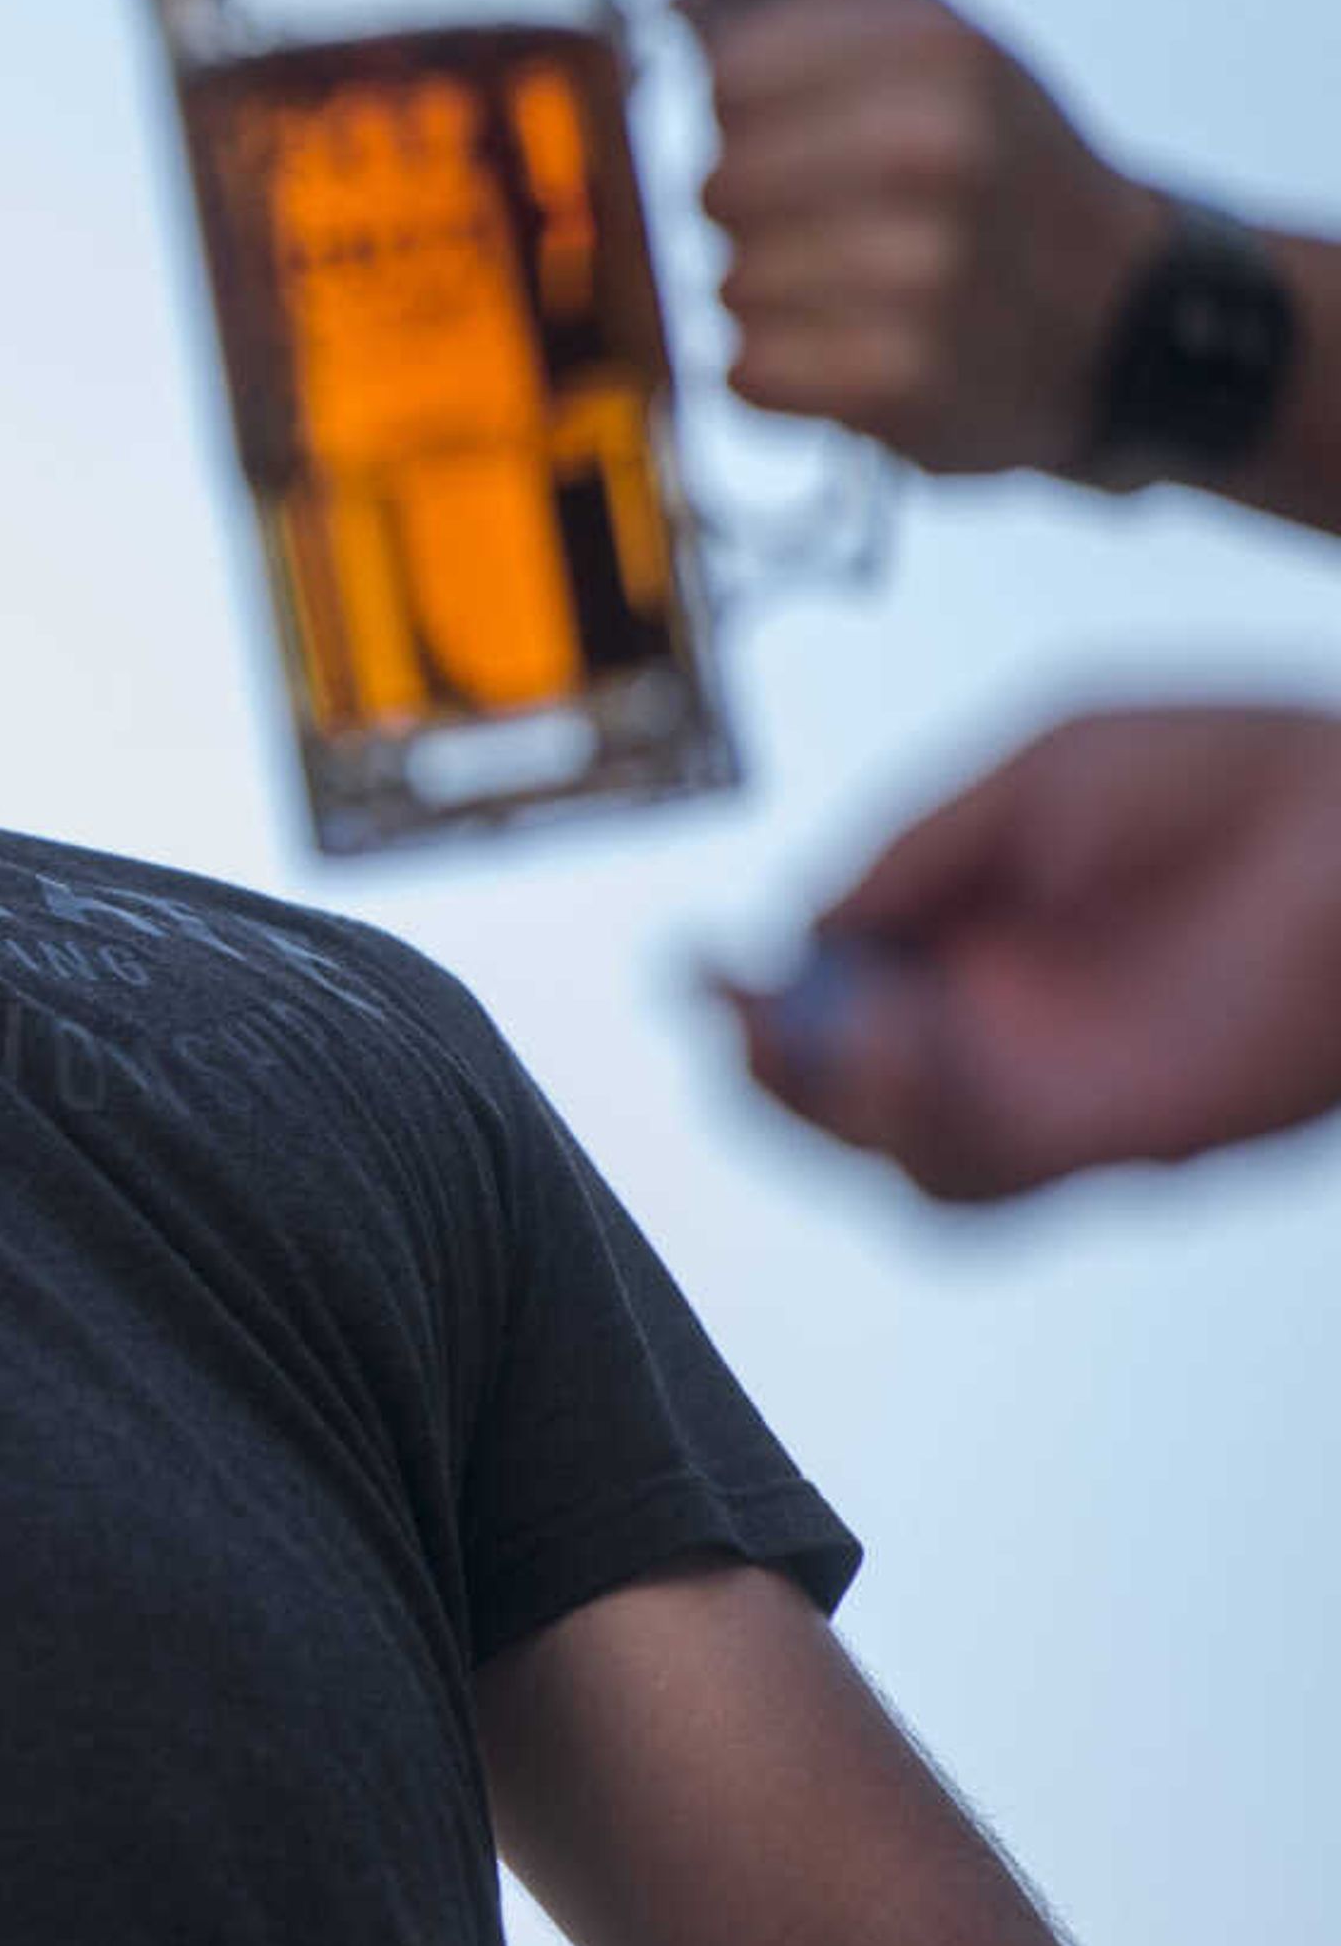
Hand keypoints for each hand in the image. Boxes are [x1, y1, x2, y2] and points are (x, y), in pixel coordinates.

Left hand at [675, 0, 1171, 478]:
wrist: (1124, 312)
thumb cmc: (998, 158)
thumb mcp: (926, 21)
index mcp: (937, 53)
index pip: (724, 74)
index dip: (737, 108)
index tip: (791, 126)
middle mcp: (932, 155)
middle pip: (712, 183)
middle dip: (750, 206)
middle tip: (829, 217)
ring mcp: (917, 274)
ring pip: (722, 281)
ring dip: (765, 291)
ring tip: (850, 283)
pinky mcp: (892, 382)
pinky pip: (744, 368)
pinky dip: (776, 366)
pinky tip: (846, 344)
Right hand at [717, 704, 1340, 1201]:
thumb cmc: (1248, 778)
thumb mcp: (1041, 771)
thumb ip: (917, 847)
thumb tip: (806, 923)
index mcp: (977, 939)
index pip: (830, 996)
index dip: (749, 992)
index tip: (698, 970)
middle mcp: (1007, 1028)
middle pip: (838, 1096)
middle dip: (765, 1067)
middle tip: (736, 1023)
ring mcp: (1057, 1088)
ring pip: (892, 1155)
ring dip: (827, 1111)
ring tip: (820, 1039)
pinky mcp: (1117, 1137)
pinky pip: (980, 1174)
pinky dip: (913, 1128)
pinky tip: (900, 1049)